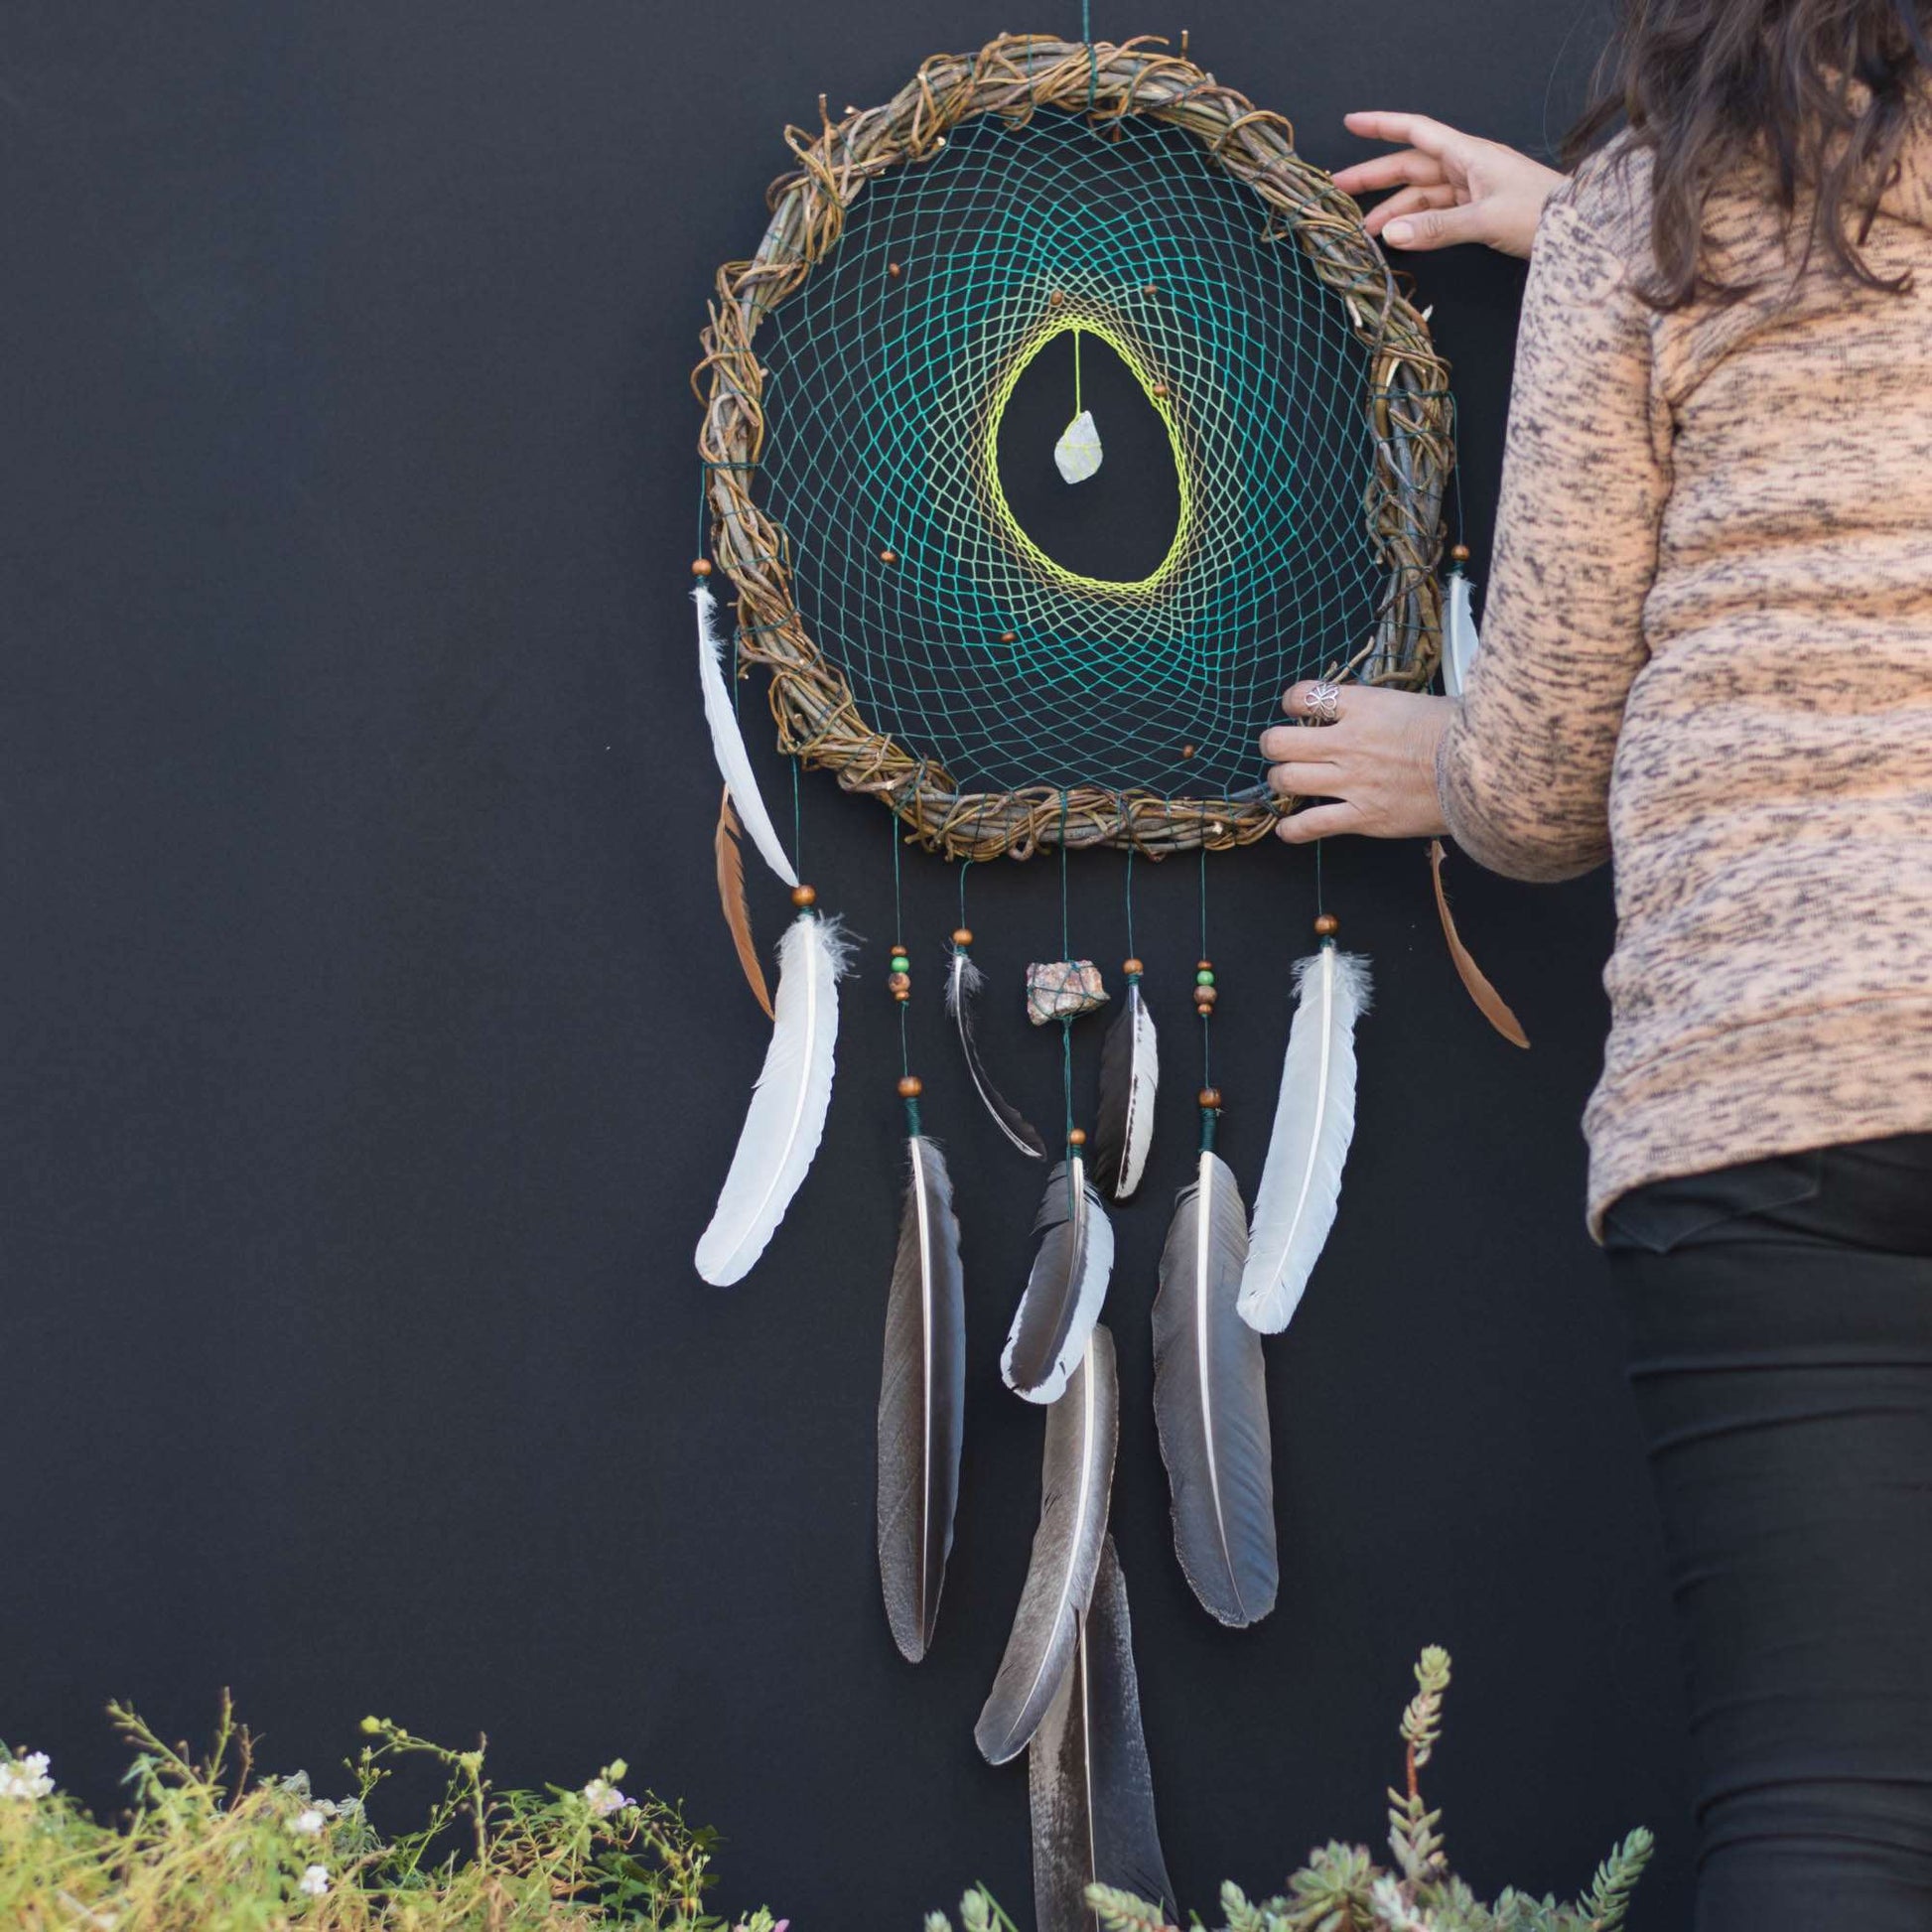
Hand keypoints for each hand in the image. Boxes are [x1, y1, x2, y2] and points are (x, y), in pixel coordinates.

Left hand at [1261, 682, 1455, 843]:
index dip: (1292, 701)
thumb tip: (1375, 710)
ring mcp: (1353, 781)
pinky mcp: (1364, 816)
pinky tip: (1288, 829)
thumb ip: (1386, 707)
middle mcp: (1349, 742)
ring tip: (1287, 781)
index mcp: (1364, 706)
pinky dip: (1293, 829)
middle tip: (1280, 748)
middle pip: (1281, 742)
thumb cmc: (1462, 732)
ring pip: (1287, 780)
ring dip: (1280, 781)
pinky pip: (1311, 824)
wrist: (1486, 769)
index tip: (1295, 708)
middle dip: (1273, 745)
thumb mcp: (1420, 701)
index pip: (1305, 695)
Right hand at [1331, 112, 1566, 260]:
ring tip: (1364, 231)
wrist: (1578, 231)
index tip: (1351, 123)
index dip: (1382, 126)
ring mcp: (1471, 190)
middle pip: (1411, 167)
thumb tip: (1390, 234)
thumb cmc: (1540, 213)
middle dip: (1374, 177)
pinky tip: (1397, 238)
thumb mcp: (1486, 220)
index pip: (1416, 132)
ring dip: (1393, 211)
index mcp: (1469, 155)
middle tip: (1338, 190)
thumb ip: (1436, 229)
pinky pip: (1436, 215)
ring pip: (1421, 196)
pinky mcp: (1477, 212)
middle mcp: (1467, 167)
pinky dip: (1415, 226)